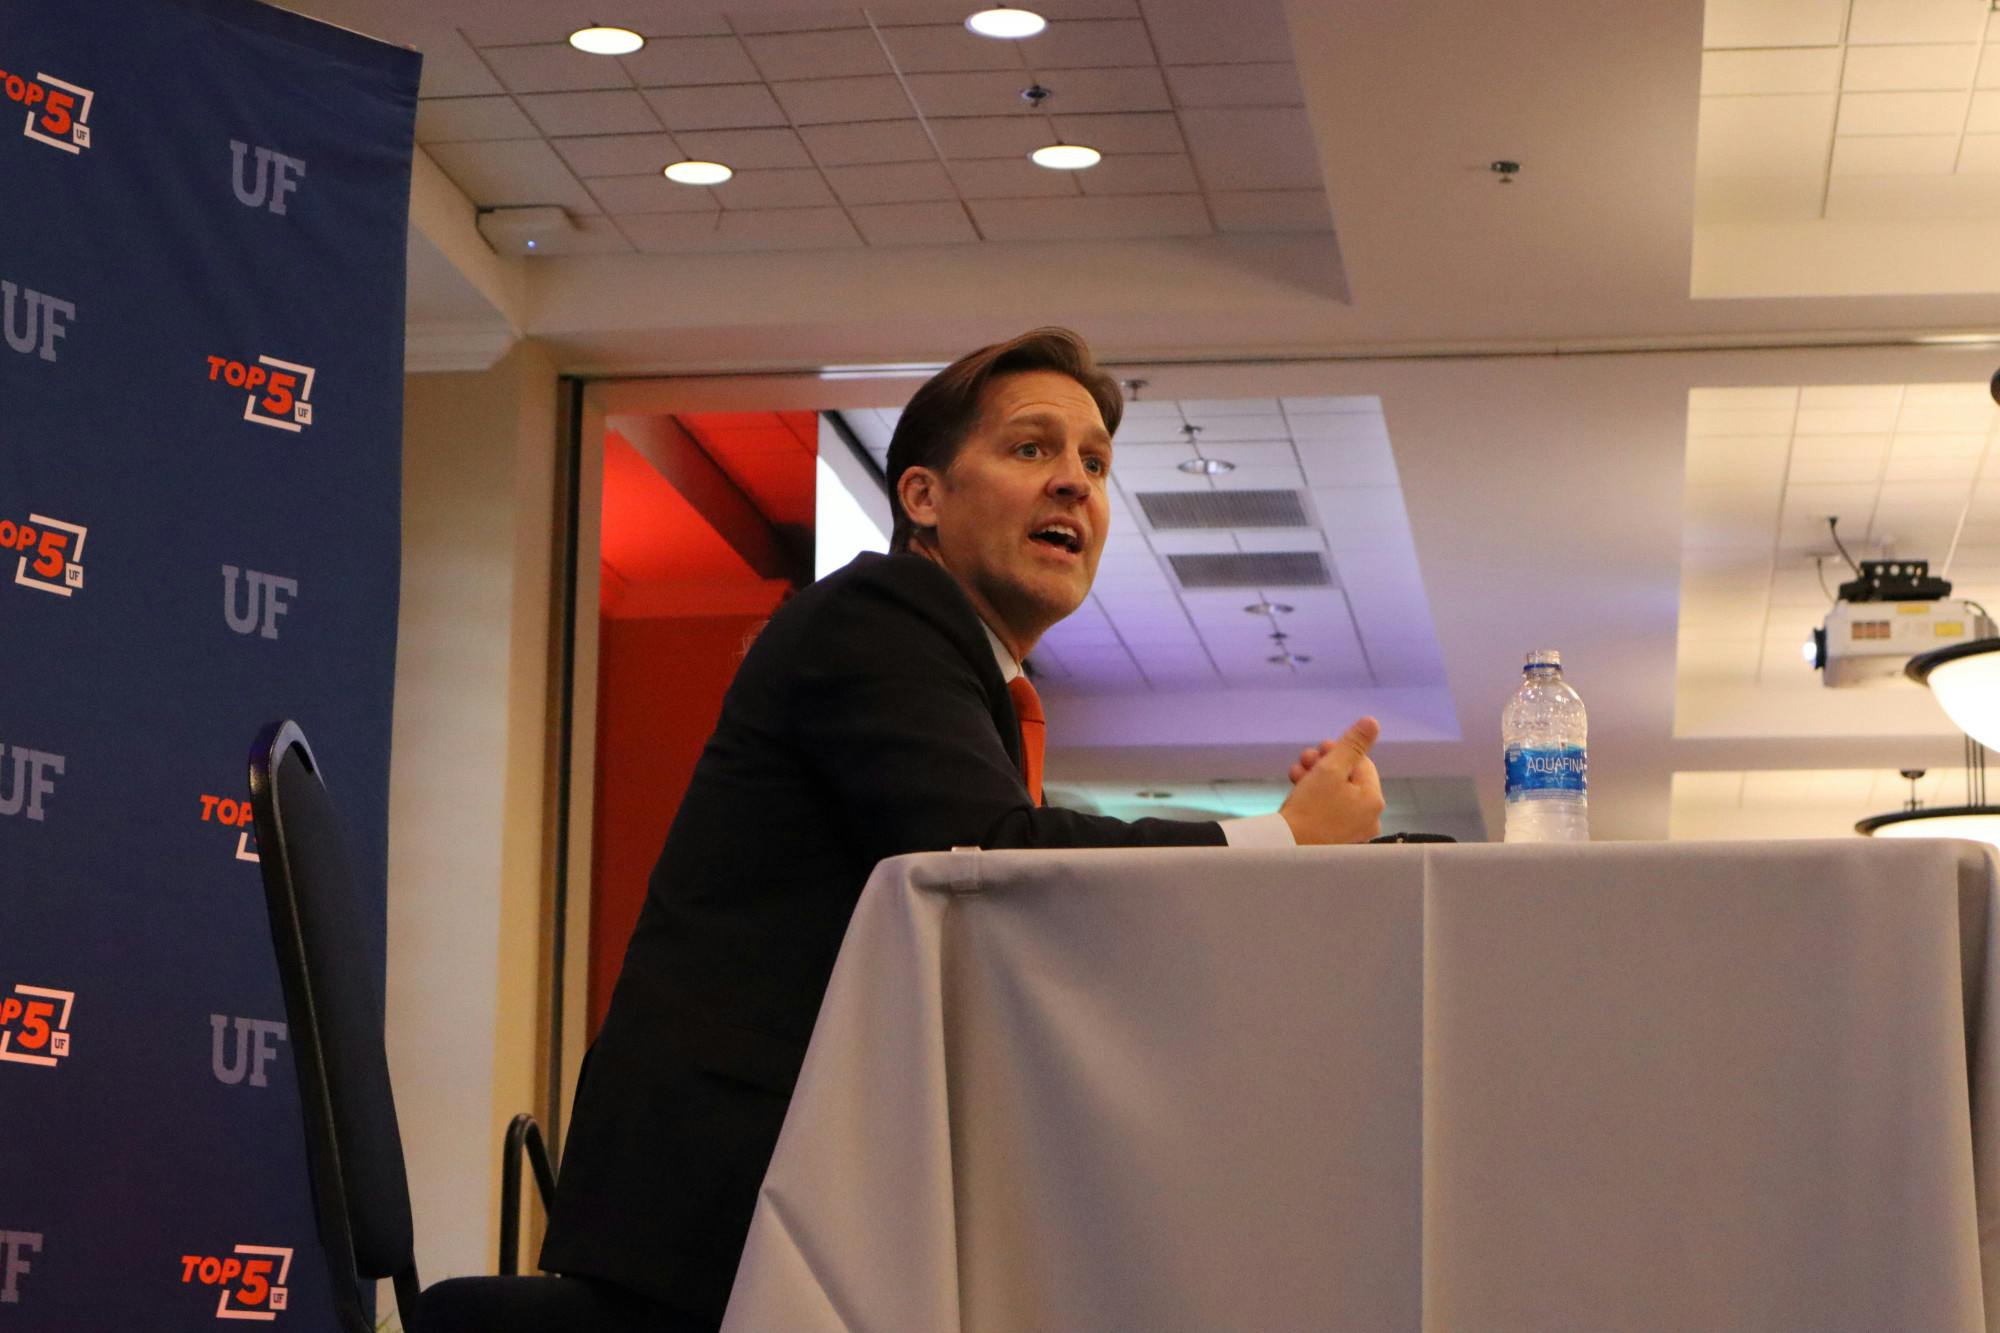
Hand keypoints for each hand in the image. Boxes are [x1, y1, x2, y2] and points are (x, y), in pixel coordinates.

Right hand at [1278, 717, 1384, 844]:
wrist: (1287, 848)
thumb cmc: (1310, 807)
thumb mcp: (1330, 768)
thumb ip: (1352, 744)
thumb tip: (1372, 722)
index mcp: (1374, 800)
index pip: (1362, 763)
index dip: (1339, 751)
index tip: (1318, 748)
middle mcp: (1369, 818)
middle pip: (1348, 779)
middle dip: (1324, 765)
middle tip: (1304, 759)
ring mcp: (1353, 833)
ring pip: (1336, 795)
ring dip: (1316, 778)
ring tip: (1295, 773)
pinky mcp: (1336, 842)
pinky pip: (1329, 812)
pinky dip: (1315, 799)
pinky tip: (1296, 790)